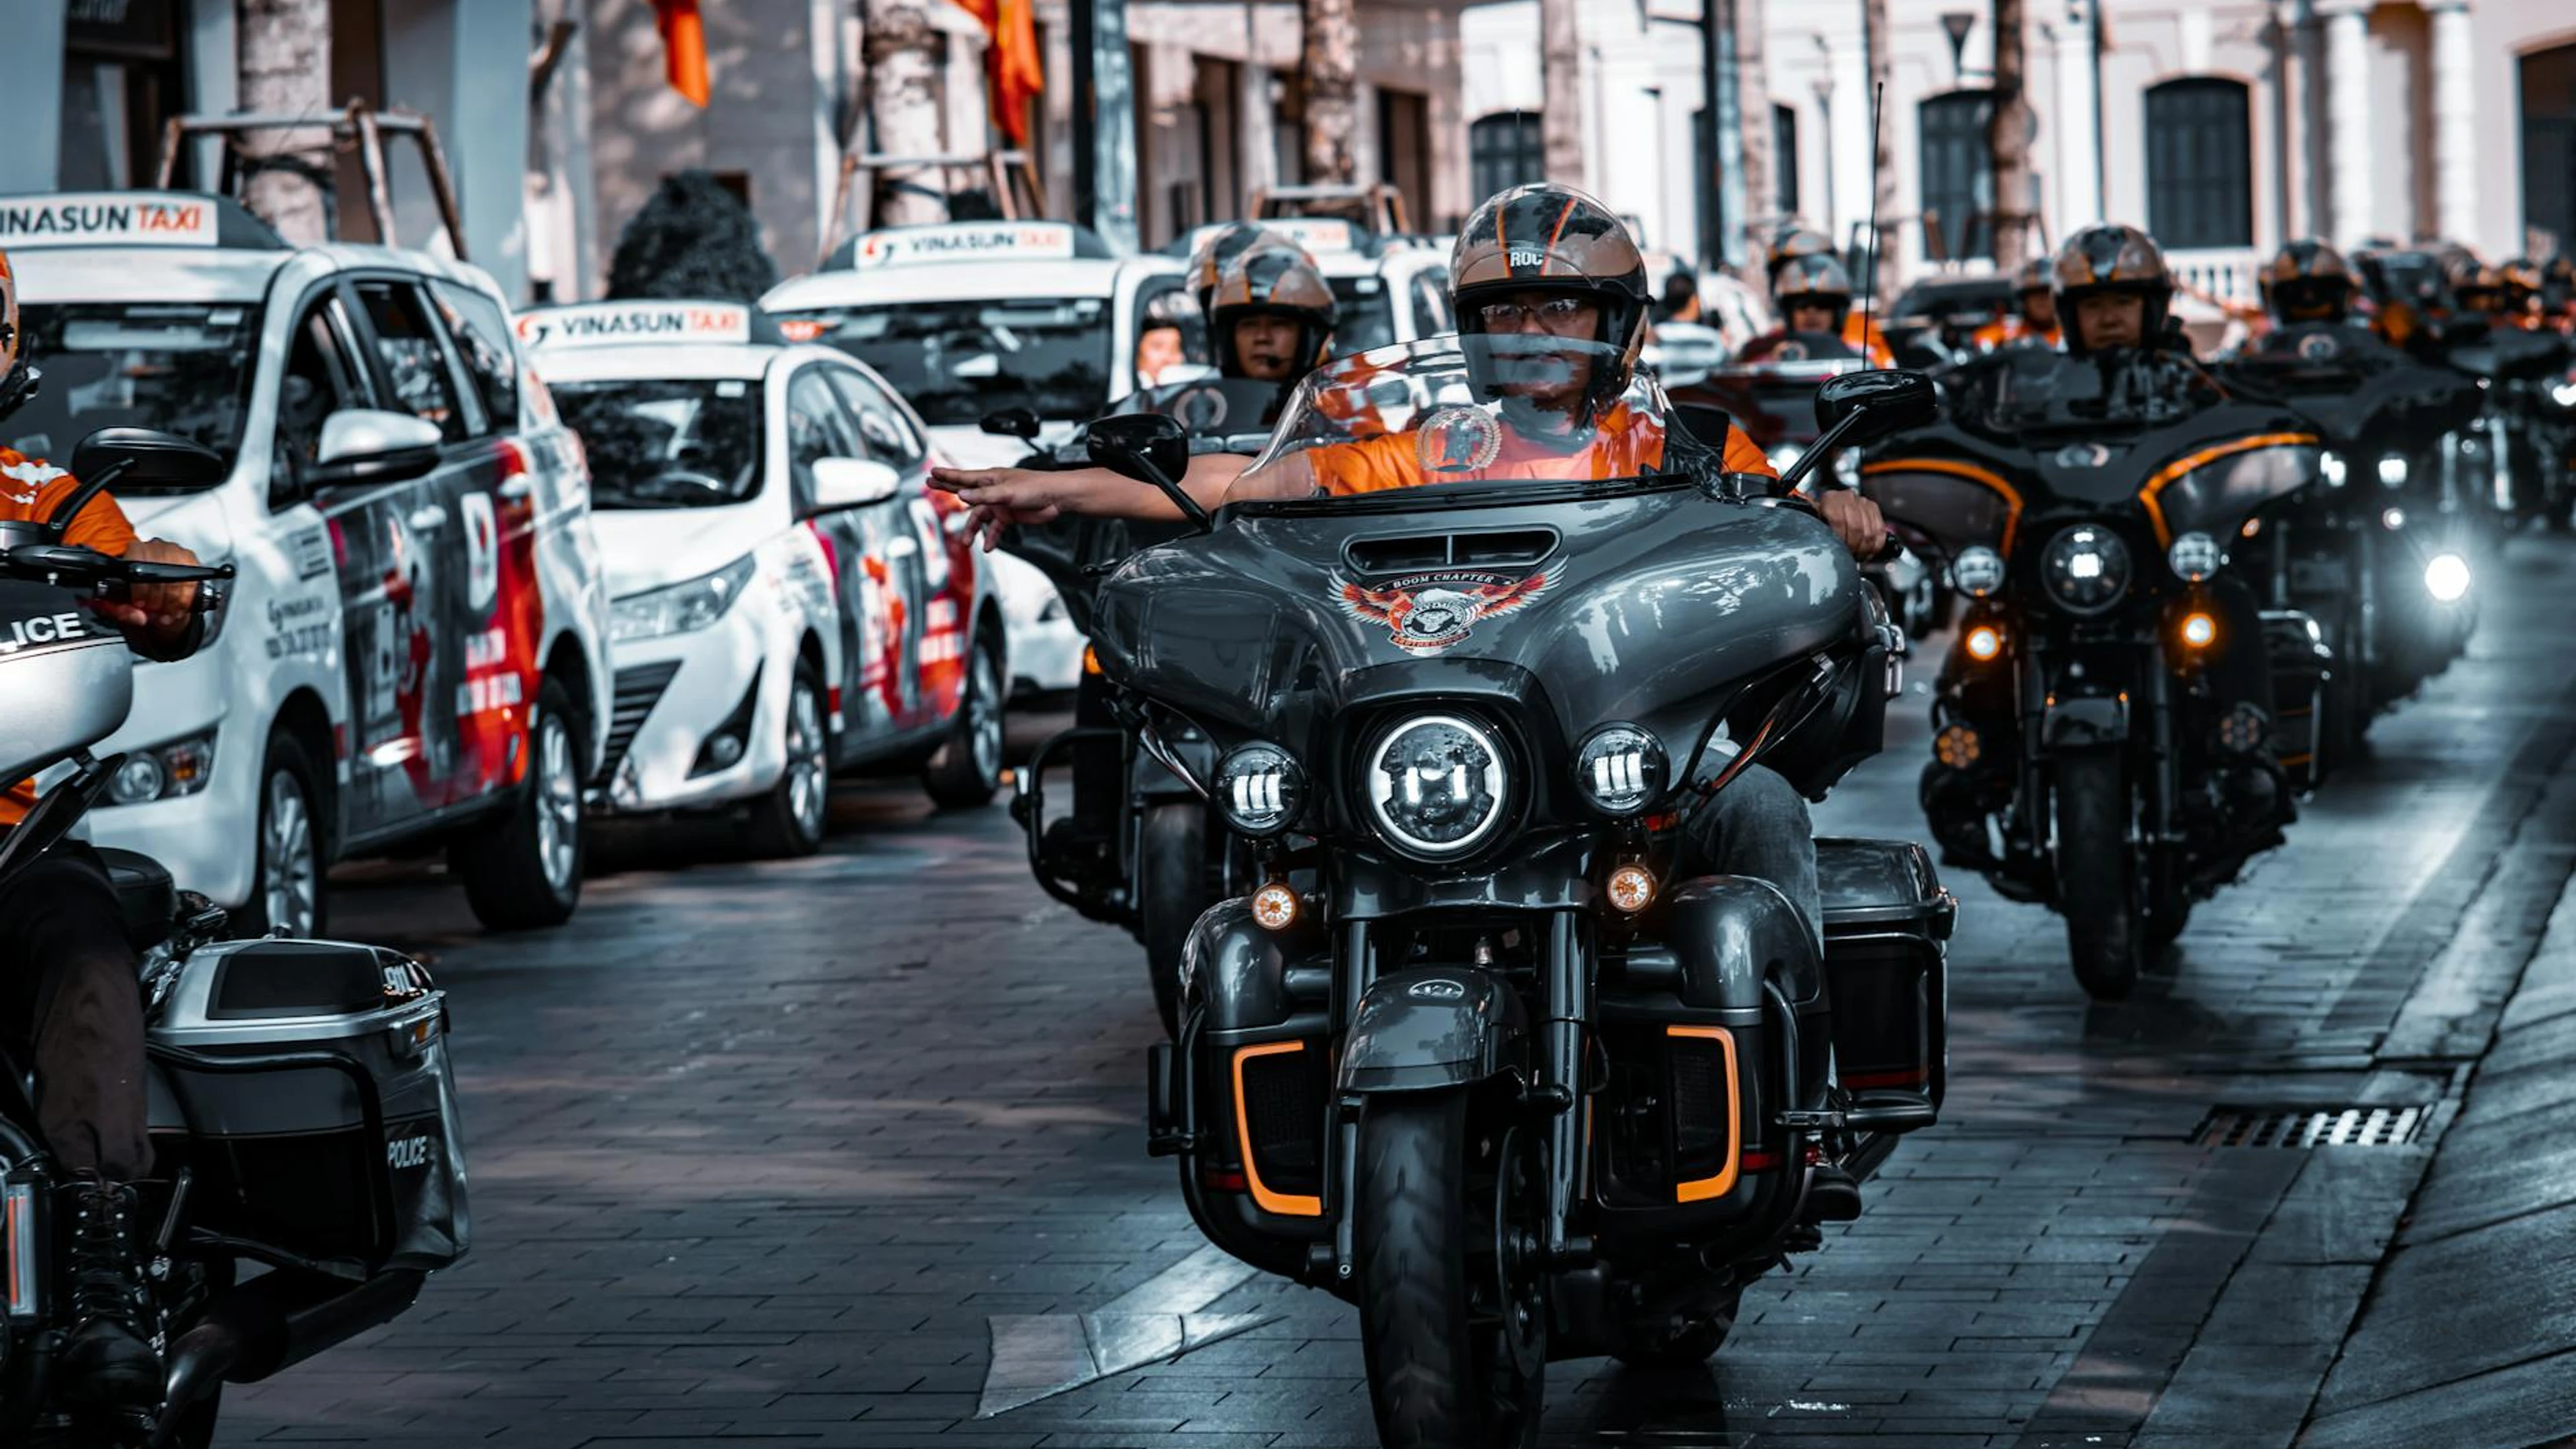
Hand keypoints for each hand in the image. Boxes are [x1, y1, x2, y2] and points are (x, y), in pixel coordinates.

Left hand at [92, 538, 201, 639]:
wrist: (152, 587)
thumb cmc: (133, 592)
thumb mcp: (119, 603)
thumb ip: (122, 611)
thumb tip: (139, 617)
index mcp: (132, 551)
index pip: (138, 566)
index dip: (140, 589)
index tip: (140, 604)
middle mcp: (154, 546)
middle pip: (160, 574)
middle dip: (157, 599)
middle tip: (153, 612)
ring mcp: (174, 551)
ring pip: (178, 579)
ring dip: (173, 602)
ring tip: (166, 614)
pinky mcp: (190, 559)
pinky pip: (192, 582)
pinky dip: (185, 600)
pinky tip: (178, 608)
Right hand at [929, 466, 1066, 551]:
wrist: (1056, 498)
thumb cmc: (1035, 488)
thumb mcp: (1006, 492)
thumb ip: (984, 495)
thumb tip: (962, 495)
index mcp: (990, 479)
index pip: (963, 477)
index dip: (946, 476)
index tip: (932, 473)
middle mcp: (992, 490)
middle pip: (965, 492)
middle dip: (948, 490)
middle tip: (931, 486)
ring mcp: (999, 504)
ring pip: (979, 517)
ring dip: (972, 529)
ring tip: (965, 542)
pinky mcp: (1008, 516)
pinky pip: (995, 528)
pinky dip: (990, 537)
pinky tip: (988, 547)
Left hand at [1818, 491, 1886, 557]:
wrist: (1831, 508)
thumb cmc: (1821, 520)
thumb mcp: (1816, 523)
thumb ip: (1821, 531)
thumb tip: (1829, 547)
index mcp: (1830, 499)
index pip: (1838, 520)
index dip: (1840, 539)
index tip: (1840, 551)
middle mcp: (1848, 497)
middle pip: (1856, 527)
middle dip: (1853, 546)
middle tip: (1850, 557)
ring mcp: (1863, 502)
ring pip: (1869, 531)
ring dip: (1864, 549)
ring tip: (1857, 557)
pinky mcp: (1874, 508)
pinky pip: (1880, 531)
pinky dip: (1875, 546)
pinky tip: (1868, 554)